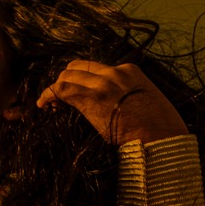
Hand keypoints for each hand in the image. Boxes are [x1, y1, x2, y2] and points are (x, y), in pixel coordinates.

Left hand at [36, 61, 187, 144]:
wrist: (161, 138)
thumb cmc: (160, 127)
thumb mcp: (148, 100)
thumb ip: (129, 95)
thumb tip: (117, 105)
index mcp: (129, 71)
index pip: (96, 68)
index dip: (82, 78)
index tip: (78, 92)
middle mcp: (114, 72)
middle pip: (78, 67)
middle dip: (66, 79)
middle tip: (60, 99)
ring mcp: (102, 84)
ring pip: (67, 76)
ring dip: (56, 89)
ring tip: (50, 104)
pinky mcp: (92, 99)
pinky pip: (62, 89)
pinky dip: (48, 94)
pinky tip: (43, 104)